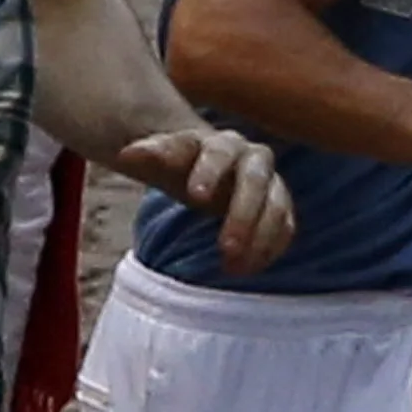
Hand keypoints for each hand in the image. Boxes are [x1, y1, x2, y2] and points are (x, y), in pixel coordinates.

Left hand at [109, 127, 294, 277]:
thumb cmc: (182, 163)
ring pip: (277, 205)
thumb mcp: (162, 157)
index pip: (218, 153)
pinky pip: (285, 225)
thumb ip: (149, 154)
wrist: (208, 167)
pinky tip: (249, 267)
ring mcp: (271, 183)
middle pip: (256, 181)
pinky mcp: (279, 205)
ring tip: (234, 267)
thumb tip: (126, 154)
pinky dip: (272, 246)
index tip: (194, 197)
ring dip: (260, 236)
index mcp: (222, 144)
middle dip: (242, 213)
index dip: (210, 172)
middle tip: (225, 248)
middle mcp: (253, 159)